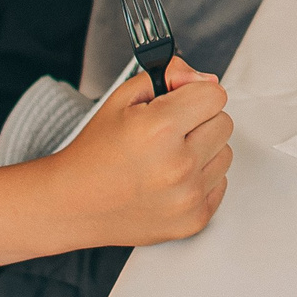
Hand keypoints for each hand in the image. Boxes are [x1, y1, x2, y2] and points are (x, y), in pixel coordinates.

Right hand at [57, 57, 232, 244]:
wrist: (72, 204)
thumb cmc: (95, 152)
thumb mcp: (123, 99)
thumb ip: (169, 76)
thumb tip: (206, 79)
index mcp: (160, 129)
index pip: (215, 95)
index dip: (194, 95)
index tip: (177, 105)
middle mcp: (178, 165)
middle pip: (224, 123)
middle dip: (199, 122)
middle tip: (166, 134)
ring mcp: (187, 197)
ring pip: (225, 153)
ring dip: (202, 151)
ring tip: (166, 158)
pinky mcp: (193, 221)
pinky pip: (220, 183)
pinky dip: (201, 179)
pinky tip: (170, 180)